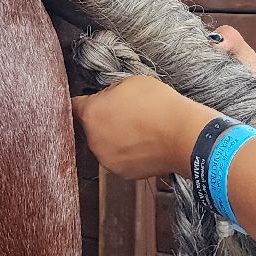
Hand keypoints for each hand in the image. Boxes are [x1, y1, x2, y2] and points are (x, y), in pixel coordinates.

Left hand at [72, 75, 217, 180]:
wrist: (183, 135)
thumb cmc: (159, 105)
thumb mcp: (130, 82)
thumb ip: (109, 92)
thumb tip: (106, 99)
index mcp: (91, 114)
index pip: (72, 106)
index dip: (81, 102)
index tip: (87, 101)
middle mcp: (93, 140)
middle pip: (89, 127)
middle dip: (101, 120)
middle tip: (123, 112)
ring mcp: (106, 159)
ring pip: (104, 144)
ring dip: (114, 137)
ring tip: (137, 128)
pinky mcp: (122, 172)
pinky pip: (119, 159)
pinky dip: (127, 153)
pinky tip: (143, 143)